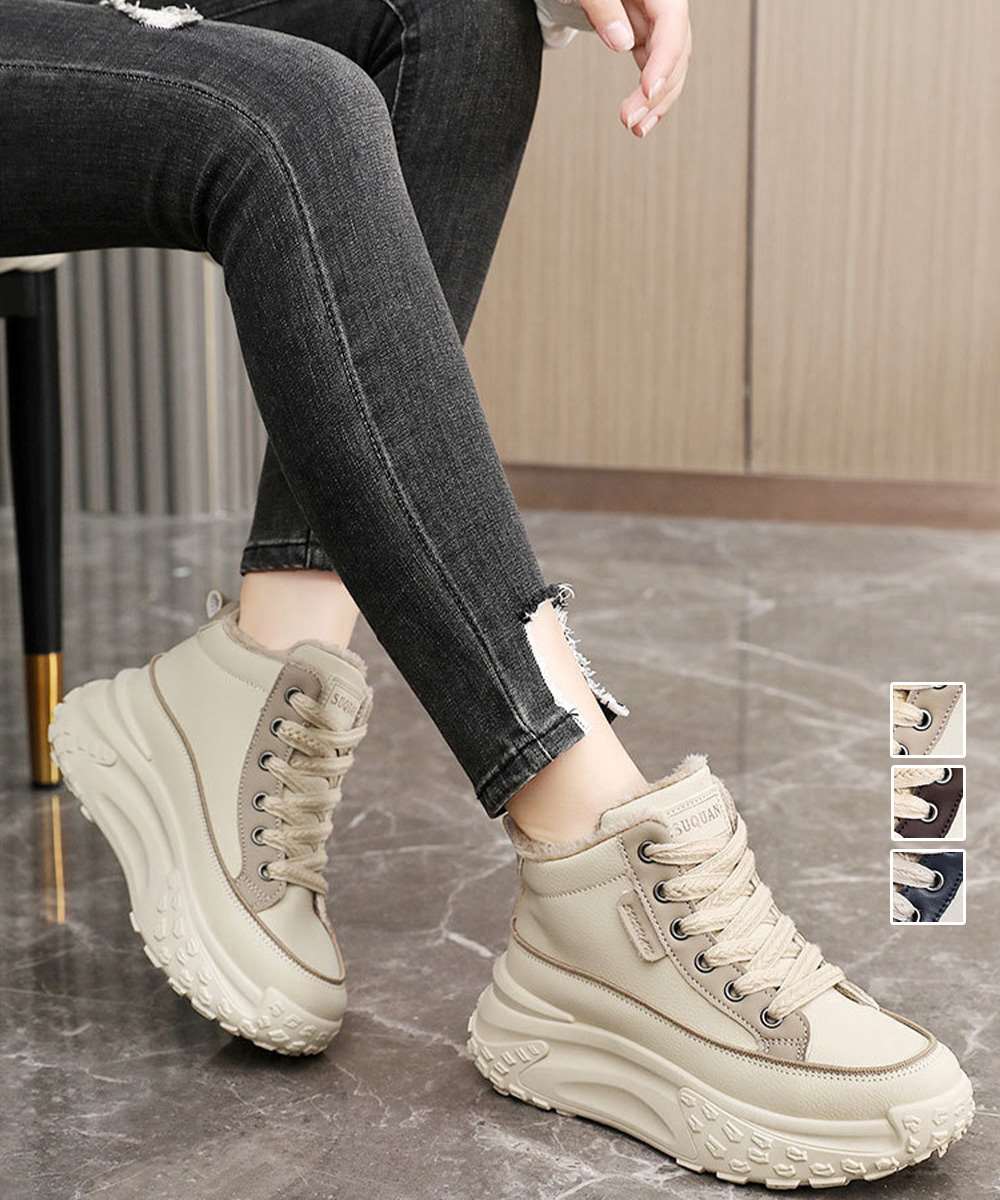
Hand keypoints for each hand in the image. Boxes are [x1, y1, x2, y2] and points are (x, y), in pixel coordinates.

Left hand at [579, 0, 691, 137]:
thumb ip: (603, 7)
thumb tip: (621, 43)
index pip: (672, 23)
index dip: (664, 60)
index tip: (648, 91)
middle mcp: (663, 4)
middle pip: (677, 49)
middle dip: (658, 91)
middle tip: (630, 120)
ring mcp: (655, 21)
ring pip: (670, 65)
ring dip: (657, 101)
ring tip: (636, 129)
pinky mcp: (643, 34)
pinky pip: (654, 68)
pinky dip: (648, 95)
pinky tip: (640, 118)